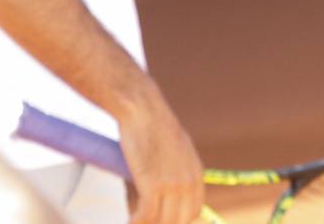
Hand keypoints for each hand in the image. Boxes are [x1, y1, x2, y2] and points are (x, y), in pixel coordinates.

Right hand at [116, 89, 203, 223]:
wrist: (143, 110)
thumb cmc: (153, 127)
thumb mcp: (175, 148)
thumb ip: (177, 168)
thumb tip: (168, 186)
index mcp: (196, 172)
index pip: (193, 211)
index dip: (176, 220)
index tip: (159, 220)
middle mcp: (189, 180)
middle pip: (179, 220)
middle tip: (142, 221)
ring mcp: (173, 183)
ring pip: (162, 222)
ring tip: (133, 222)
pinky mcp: (153, 184)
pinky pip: (146, 217)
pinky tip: (127, 223)